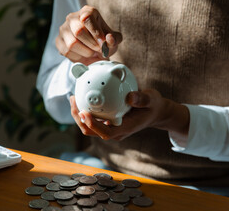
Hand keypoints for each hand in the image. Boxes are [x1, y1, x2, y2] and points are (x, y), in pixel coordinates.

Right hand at [56, 5, 122, 64]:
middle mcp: (72, 17)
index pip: (87, 17)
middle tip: (98, 49)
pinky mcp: (58, 41)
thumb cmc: (102, 42)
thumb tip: (109, 39)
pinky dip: (78, 57)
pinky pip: (66, 51)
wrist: (93, 53)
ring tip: (91, 52)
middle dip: (91, 44)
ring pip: (72, 43)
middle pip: (79, 31)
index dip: (95, 32)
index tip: (102, 42)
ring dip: (85, 52)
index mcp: (87, 11)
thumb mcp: (113, 40)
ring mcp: (63, 29)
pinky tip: (82, 55)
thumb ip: (115, 39)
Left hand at [70, 89, 189, 144]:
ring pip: (89, 127)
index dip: (93, 125)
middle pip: (91, 131)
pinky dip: (85, 110)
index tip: (84, 112)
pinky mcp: (107, 122)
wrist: (154, 112)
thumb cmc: (153, 106)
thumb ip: (143, 98)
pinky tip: (81, 97)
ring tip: (73, 98)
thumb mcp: (152, 99)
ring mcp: (110, 128)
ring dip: (79, 114)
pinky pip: (92, 119)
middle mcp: (115, 131)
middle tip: (73, 100)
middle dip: (79, 118)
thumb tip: (130, 97)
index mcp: (125, 128)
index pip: (105, 133)